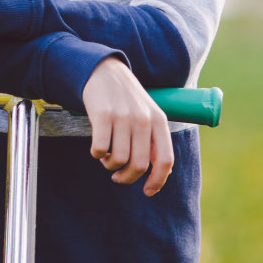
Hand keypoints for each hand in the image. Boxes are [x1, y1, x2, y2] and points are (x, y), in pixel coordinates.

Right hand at [82, 57, 173, 195]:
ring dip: (109, 165)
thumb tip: (162, 174)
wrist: (104, 71)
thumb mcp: (148, 115)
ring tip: (106, 157)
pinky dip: (97, 154)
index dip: (157, 181)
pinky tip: (96, 149)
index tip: (147, 191)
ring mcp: (123, 116)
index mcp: (159, 121)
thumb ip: (155, 141)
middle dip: (126, 177)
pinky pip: (100, 148)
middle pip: (138, 165)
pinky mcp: (102, 114)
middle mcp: (143, 119)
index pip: (165, 160)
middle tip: (117, 176)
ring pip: (118, 160)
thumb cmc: (127, 99)